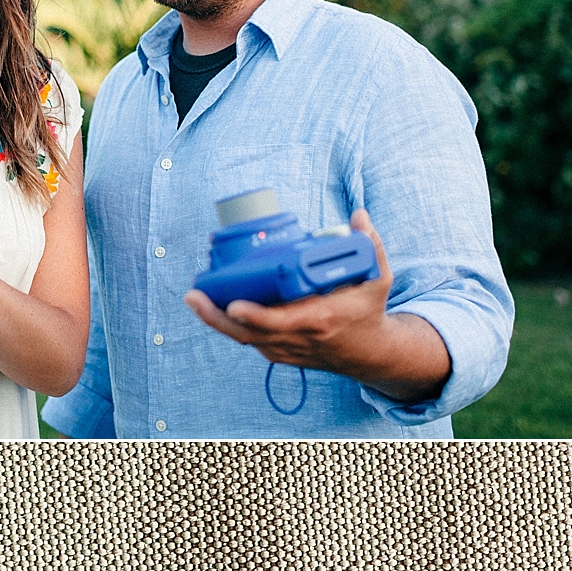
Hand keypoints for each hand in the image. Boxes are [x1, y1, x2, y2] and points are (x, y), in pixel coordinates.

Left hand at [183, 205, 393, 370]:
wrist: (369, 354)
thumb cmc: (368, 313)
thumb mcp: (378, 280)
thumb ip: (371, 246)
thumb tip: (359, 216)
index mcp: (319, 319)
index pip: (281, 321)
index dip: (256, 316)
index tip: (235, 305)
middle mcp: (299, 338)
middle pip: (250, 333)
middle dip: (217, 316)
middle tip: (193, 295)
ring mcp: (288, 349)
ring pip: (245, 338)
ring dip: (217, 320)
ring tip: (196, 298)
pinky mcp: (281, 353)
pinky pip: (250, 340)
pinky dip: (232, 326)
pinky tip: (213, 308)